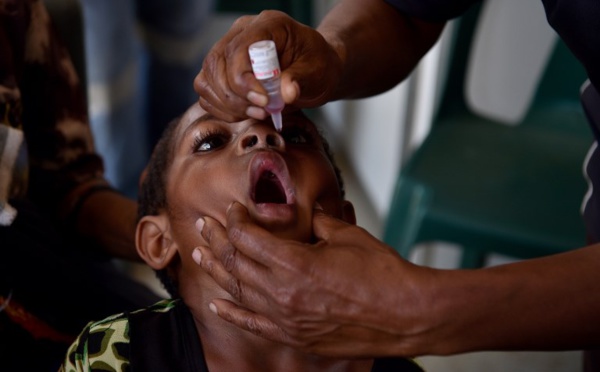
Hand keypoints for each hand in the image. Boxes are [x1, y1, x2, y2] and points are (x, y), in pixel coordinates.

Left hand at [193, 202, 434, 356]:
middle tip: (205, 225)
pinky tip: (216, 303)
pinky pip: (253, 324)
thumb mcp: (348, 237)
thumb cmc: (383, 275)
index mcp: (296, 263)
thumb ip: (320, 225)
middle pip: (237, 262)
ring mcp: (286, 318)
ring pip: (238, 291)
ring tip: (200, 254)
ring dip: (217, 270)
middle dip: (218, 239)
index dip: (237, 219)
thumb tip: (309, 216)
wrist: (406, 314)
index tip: (234, 209)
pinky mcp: (295, 336)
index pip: (249, 237)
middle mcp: (283, 292)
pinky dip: (232, 313)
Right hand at [194, 10, 342, 121]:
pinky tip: (246, 113)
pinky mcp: (222, 71)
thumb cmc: (317, 66)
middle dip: (235, 96)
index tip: (263, 101)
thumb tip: (287, 93)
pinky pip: (207, 92)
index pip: (238, 49)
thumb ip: (301, 80)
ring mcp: (228, 51)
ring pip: (207, 79)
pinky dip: (222, 109)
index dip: (244, 79)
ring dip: (228, 104)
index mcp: (268, 25)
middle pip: (216, 64)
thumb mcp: (318, 71)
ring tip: (257, 113)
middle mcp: (242, 33)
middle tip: (261, 111)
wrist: (315, 71)